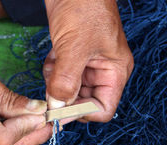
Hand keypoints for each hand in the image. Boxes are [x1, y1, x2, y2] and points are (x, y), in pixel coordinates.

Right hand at [0, 33, 51, 144]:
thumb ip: (10, 100)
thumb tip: (37, 112)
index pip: (2, 140)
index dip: (27, 128)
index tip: (43, 114)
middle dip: (27, 137)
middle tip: (45, 121)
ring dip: (16, 139)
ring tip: (31, 119)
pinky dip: (1, 136)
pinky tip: (11, 119)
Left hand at [43, 0, 133, 121]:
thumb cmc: (83, 6)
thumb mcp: (75, 47)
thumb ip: (67, 80)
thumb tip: (58, 107)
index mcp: (115, 72)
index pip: (103, 109)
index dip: (81, 112)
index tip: (59, 109)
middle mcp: (103, 72)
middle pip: (84, 102)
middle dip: (65, 96)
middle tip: (52, 85)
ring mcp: (87, 65)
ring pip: (69, 91)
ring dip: (56, 82)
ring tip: (55, 62)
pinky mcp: (73, 58)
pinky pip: (60, 77)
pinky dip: (52, 71)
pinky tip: (53, 56)